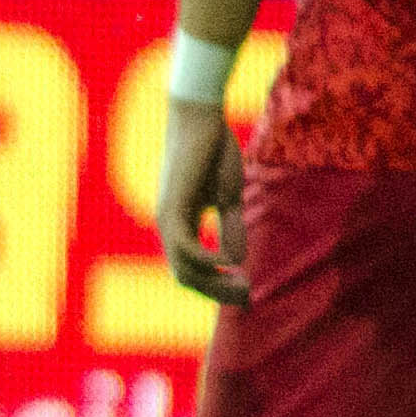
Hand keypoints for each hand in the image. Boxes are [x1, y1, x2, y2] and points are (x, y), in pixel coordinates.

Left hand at [156, 103, 251, 307]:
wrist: (202, 119)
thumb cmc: (214, 152)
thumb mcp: (228, 197)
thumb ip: (231, 226)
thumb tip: (235, 260)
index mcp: (181, 224)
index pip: (192, 269)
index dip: (217, 286)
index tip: (246, 293)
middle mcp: (169, 226)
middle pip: (186, 277)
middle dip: (217, 291)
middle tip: (247, 297)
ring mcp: (168, 219)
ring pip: (184, 269)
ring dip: (215, 282)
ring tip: (243, 285)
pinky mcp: (173, 208)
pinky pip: (186, 248)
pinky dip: (209, 261)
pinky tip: (232, 262)